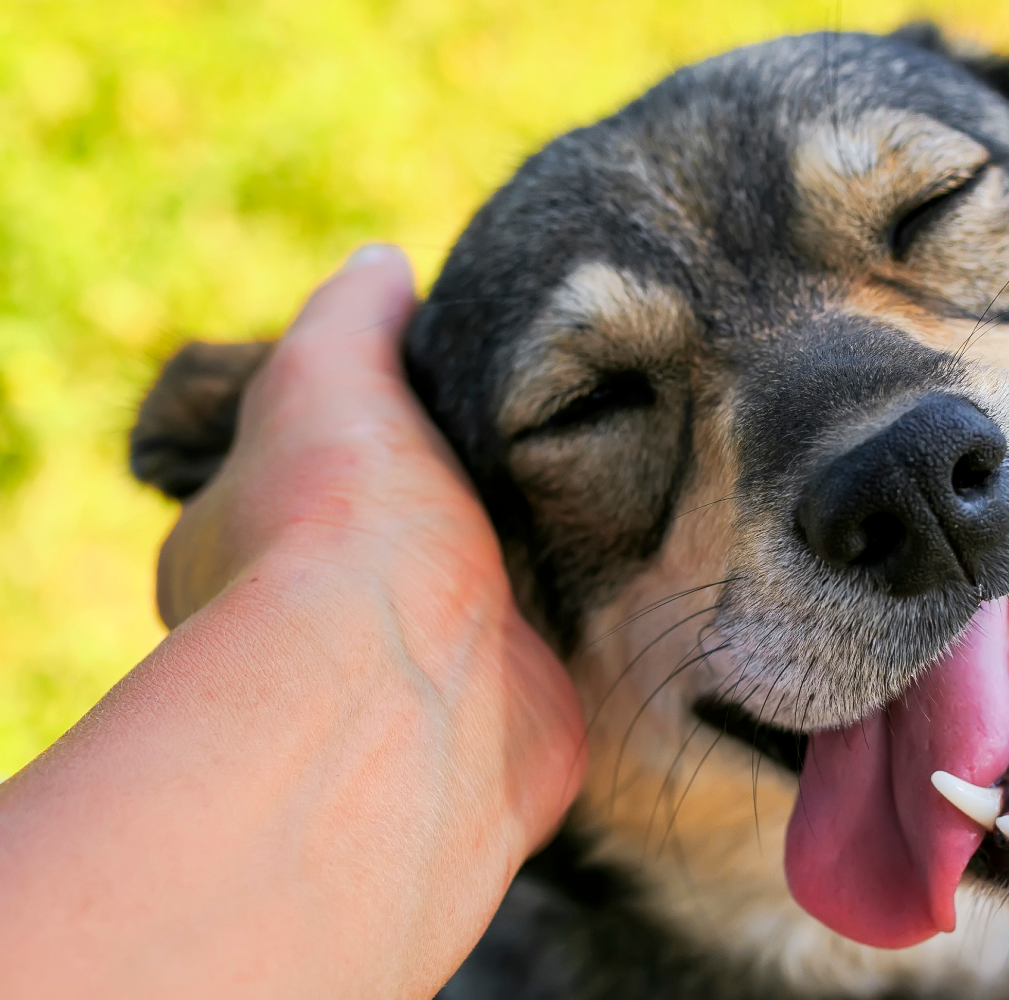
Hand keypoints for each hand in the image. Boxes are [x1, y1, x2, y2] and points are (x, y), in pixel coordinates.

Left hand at [0, 246, 586, 998]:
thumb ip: (354, 315)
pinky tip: (629, 554)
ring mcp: (417, 673)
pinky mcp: (513, 708)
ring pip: (481, 590)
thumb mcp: (327, 373)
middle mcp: (318, 622)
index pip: (291, 469)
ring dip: (530, 551)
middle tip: (536, 425)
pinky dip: (585, 609)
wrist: (415, 690)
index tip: (430, 383)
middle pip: (396, 532)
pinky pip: (554, 644)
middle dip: (458, 490)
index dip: (354, 426)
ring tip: (604, 468)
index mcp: (238, 543)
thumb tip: (384, 264)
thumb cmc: (341, 529)